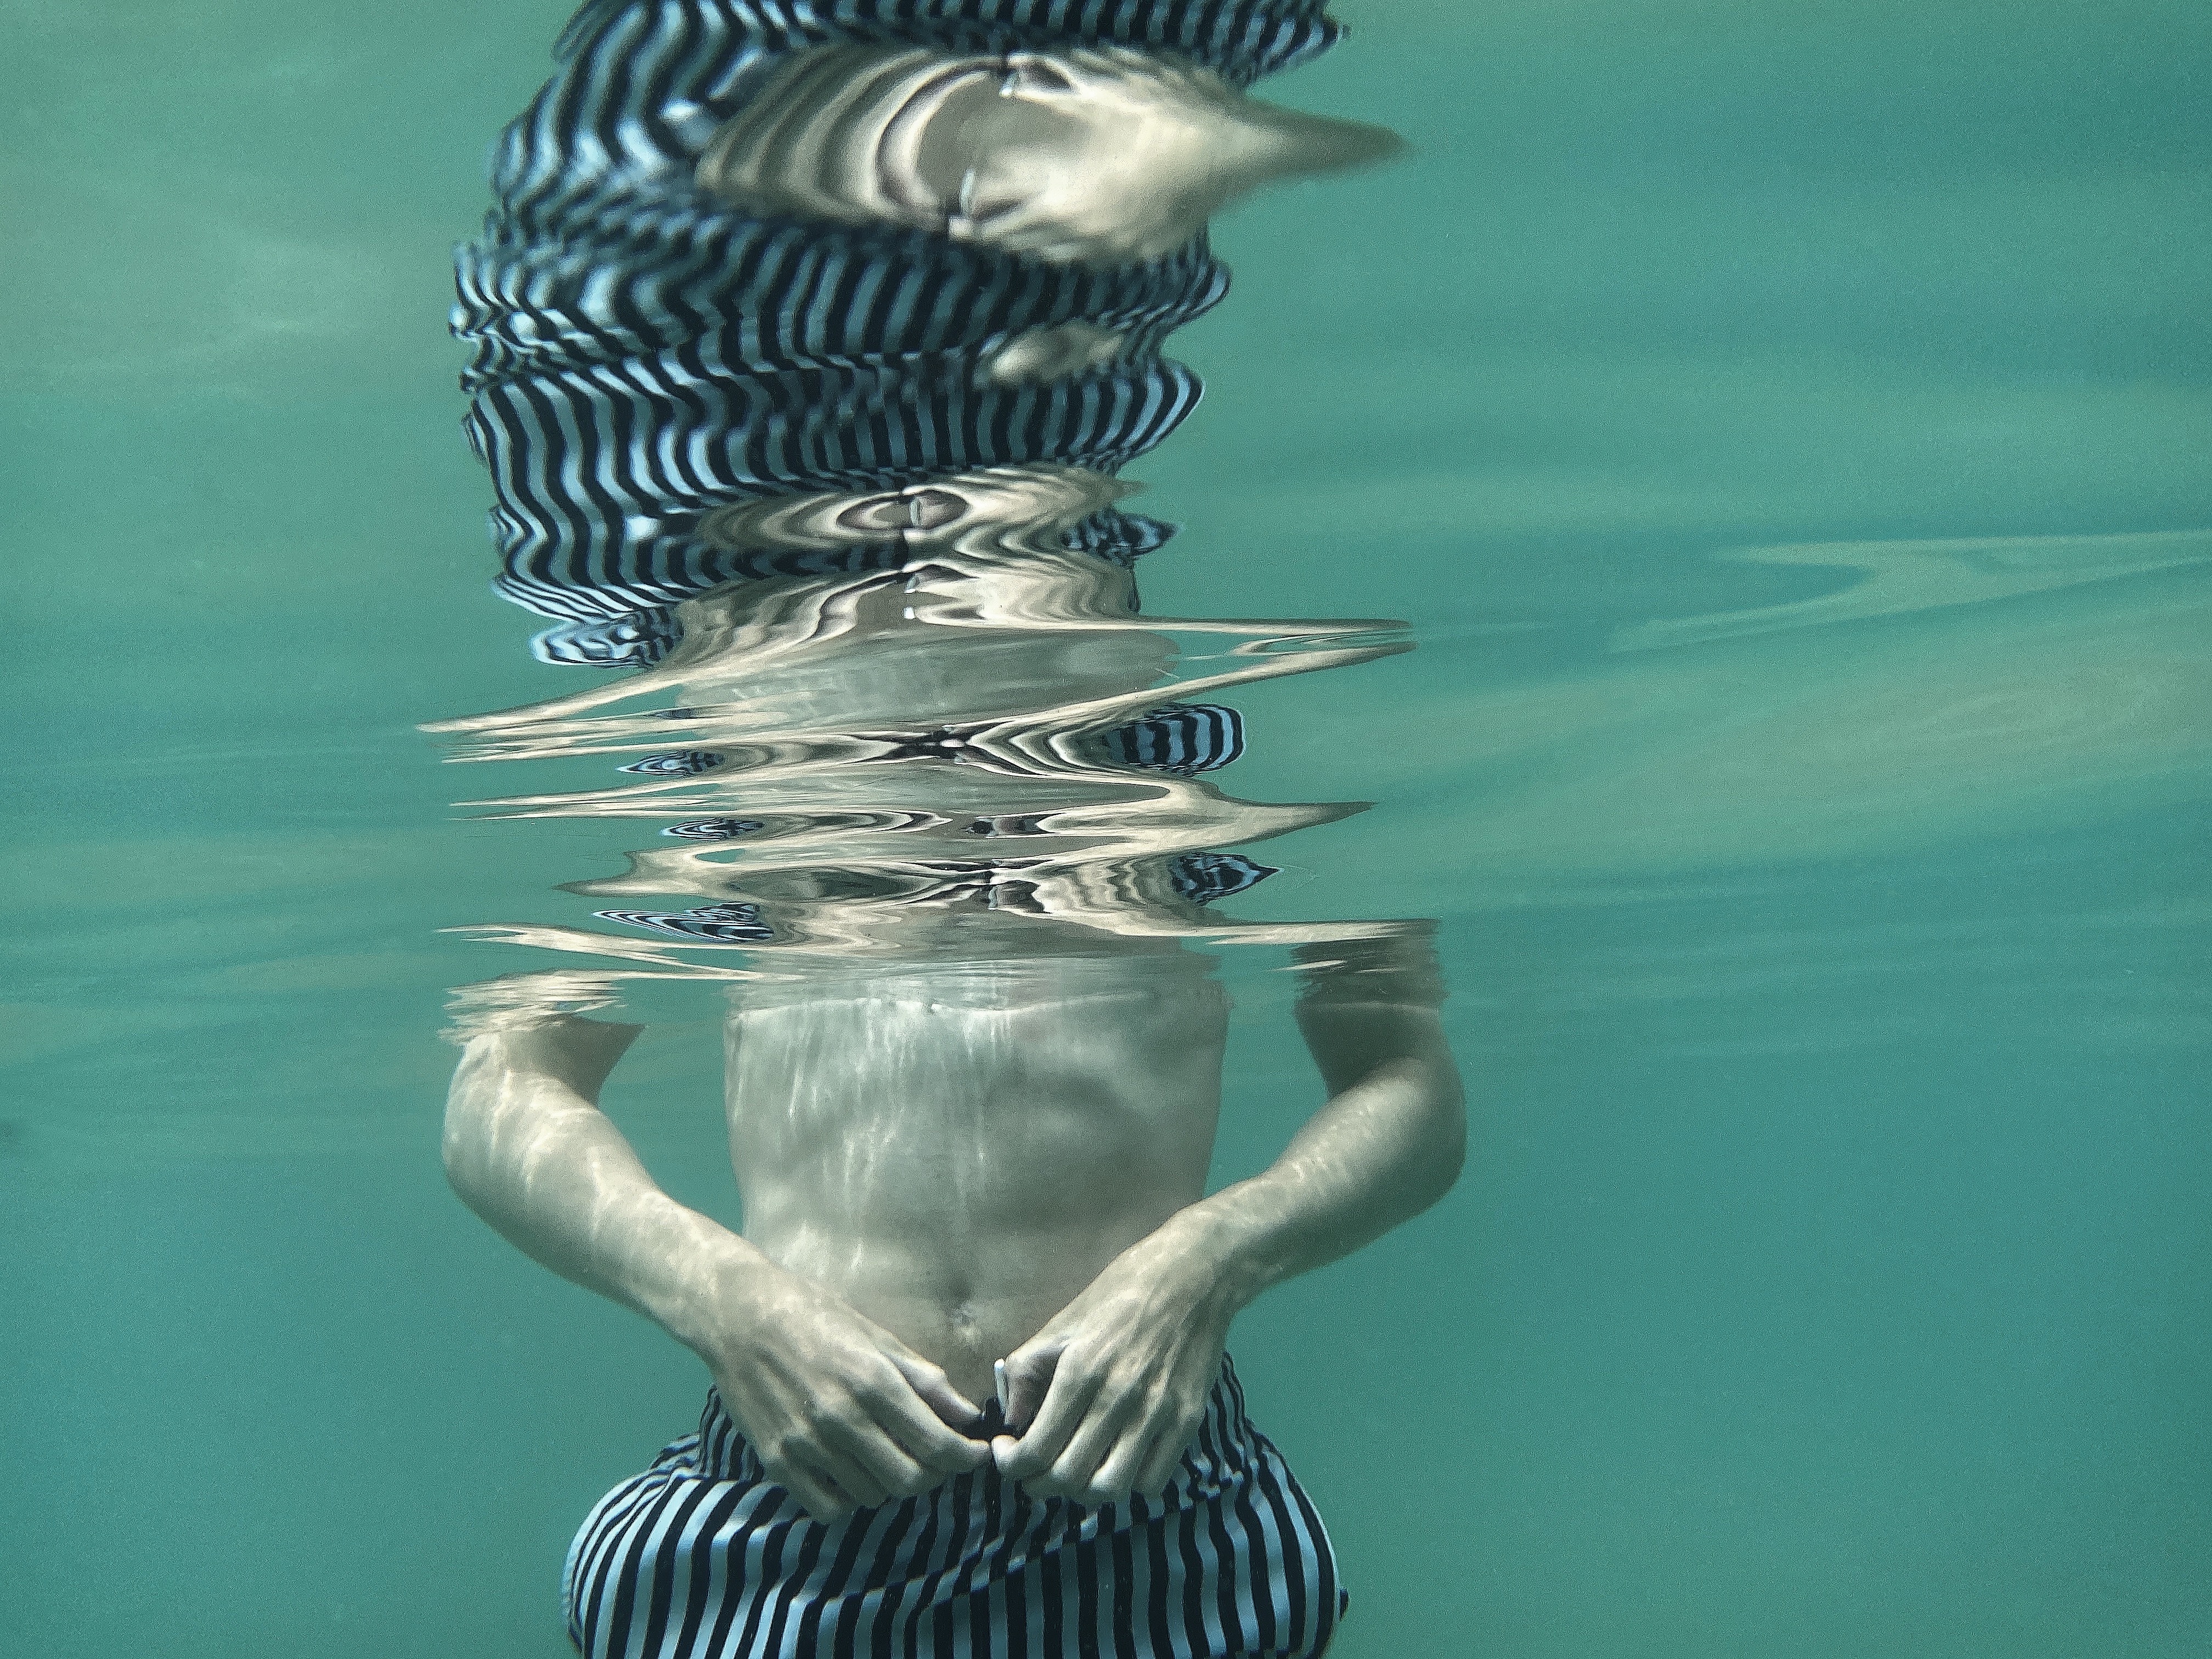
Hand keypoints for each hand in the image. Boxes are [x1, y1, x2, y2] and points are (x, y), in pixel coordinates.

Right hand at [696, 1259, 990, 1520]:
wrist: (741, 1317)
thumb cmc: (817, 1317)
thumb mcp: (878, 1339)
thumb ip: (925, 1381)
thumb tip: (968, 1416)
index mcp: (873, 1382)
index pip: (936, 1445)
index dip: (966, 1458)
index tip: (975, 1455)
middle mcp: (841, 1419)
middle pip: (909, 1481)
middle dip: (933, 1474)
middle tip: (933, 1457)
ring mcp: (806, 1445)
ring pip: (871, 1496)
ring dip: (889, 1482)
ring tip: (885, 1453)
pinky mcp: (777, 1462)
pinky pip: (829, 1507)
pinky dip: (847, 1496)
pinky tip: (849, 1469)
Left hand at [990, 1214, 1243, 1505]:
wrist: (1193, 1275)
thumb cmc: (1120, 1293)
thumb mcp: (1061, 1323)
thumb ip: (1027, 1372)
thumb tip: (1011, 1422)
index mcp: (1080, 1370)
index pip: (1036, 1449)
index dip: (1011, 1466)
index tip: (1007, 1455)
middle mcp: (1118, 1397)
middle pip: (1068, 1477)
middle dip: (1038, 1485)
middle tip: (1032, 1471)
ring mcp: (1157, 1412)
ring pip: (1110, 1488)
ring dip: (1081, 1492)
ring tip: (1073, 1473)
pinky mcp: (1188, 1420)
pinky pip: (1151, 1480)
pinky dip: (1127, 1483)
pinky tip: (1116, 1459)